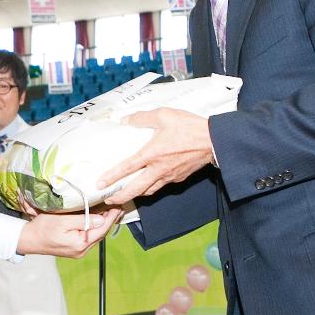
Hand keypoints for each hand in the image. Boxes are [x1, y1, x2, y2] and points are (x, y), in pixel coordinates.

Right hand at [16, 208, 122, 257]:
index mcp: (80, 243)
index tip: (118, 205)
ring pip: (95, 235)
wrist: (29, 240)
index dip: (112, 217)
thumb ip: (82, 220)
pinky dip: (94, 227)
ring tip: (109, 210)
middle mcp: (82, 250)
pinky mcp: (75, 249)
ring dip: (102, 223)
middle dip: (109, 219)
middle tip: (117, 205)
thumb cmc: (42, 228)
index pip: (102, 229)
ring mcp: (78, 251)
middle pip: (101, 233)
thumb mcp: (62, 220)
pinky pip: (89, 237)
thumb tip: (101, 219)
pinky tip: (96, 218)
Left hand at [96, 108, 213, 203]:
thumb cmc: (189, 127)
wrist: (214, 141)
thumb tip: (126, 120)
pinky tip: (147, 185)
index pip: (127, 168)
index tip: (100, 184)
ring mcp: (169, 176)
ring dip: (135, 195)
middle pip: (135, 189)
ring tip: (125, 195)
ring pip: (148, 191)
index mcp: (152, 154)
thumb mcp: (164, 115)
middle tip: (108, 200)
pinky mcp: (178, 178)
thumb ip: (143, 117)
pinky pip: (160, 187)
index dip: (112, 177)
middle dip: (120, 197)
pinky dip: (150, 189)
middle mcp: (159, 169)